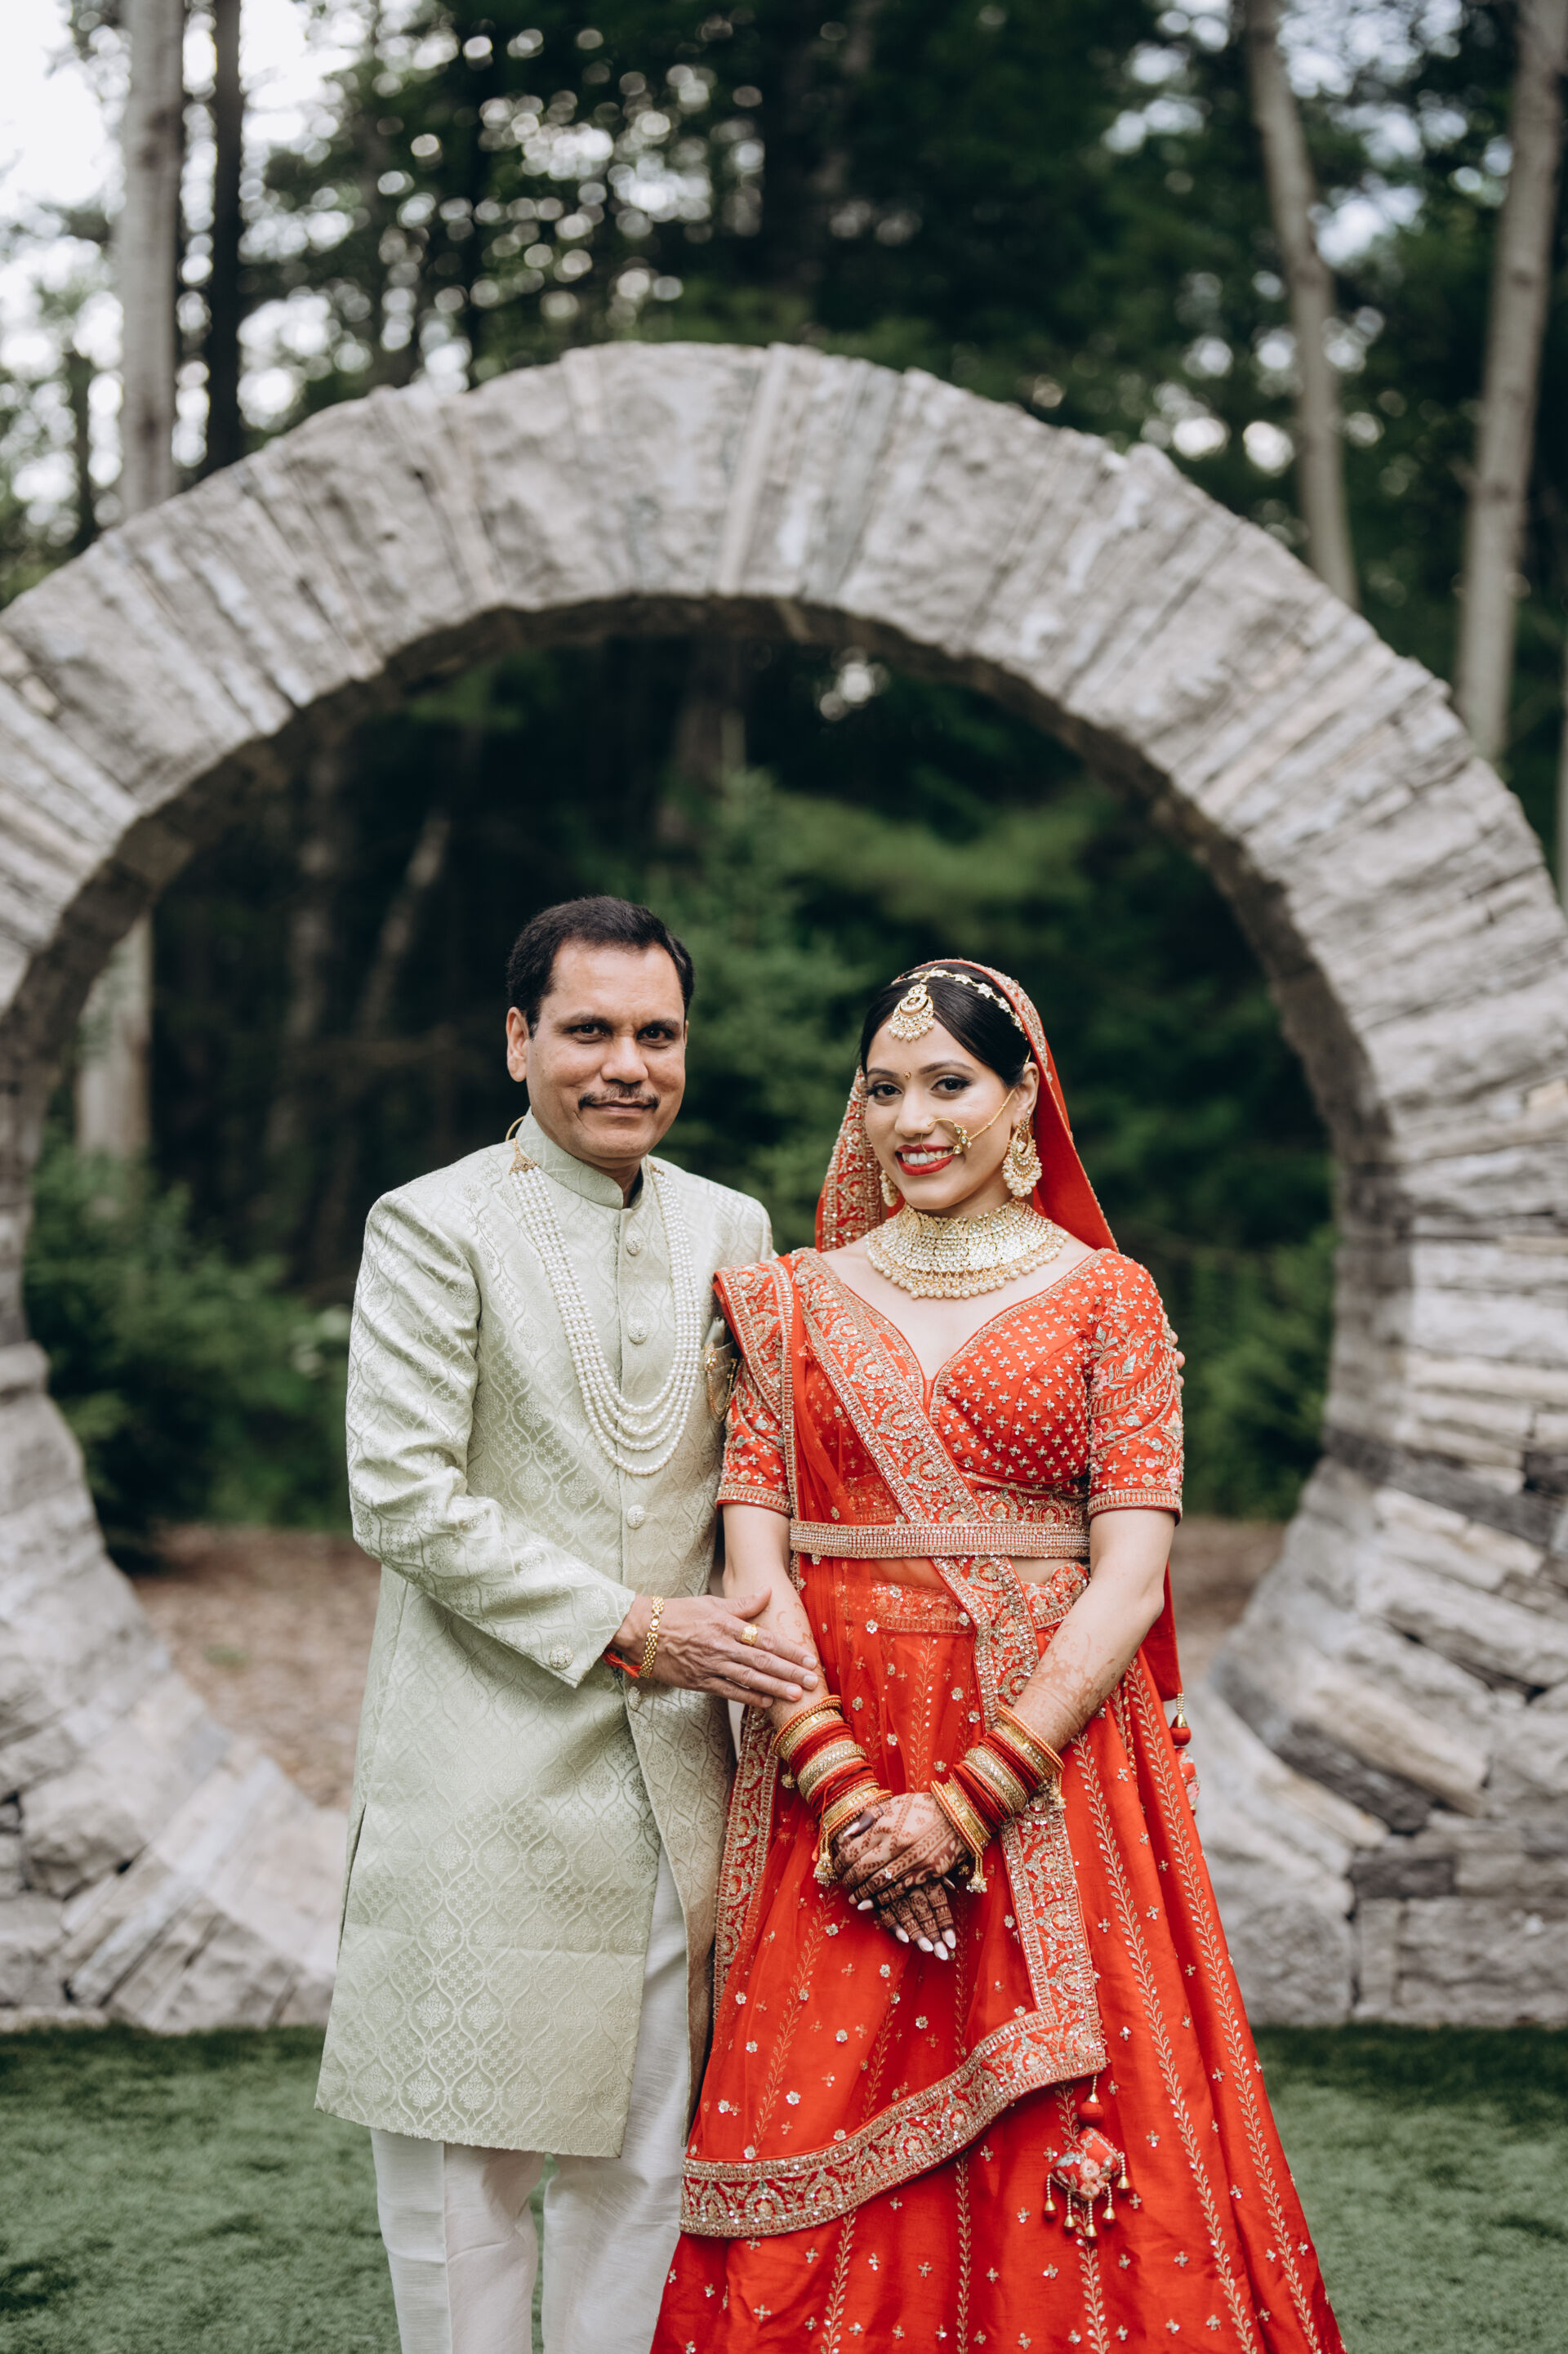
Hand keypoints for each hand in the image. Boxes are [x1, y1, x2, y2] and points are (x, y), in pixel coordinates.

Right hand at [611, 1589, 818, 1707]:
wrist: (643, 1631)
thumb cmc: (677, 1614)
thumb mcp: (710, 1603)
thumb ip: (742, 1604)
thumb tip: (767, 1592)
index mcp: (726, 1624)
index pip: (765, 1638)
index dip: (789, 1650)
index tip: (808, 1658)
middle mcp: (721, 1645)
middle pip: (762, 1660)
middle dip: (789, 1672)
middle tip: (812, 1681)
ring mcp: (711, 1665)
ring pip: (749, 1678)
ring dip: (774, 1688)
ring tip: (796, 1695)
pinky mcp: (699, 1681)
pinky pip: (729, 1691)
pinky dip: (749, 1697)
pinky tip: (766, 1702)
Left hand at [834, 1794, 966, 1954]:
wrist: (960, 1814)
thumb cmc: (924, 1806)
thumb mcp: (895, 1804)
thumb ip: (870, 1817)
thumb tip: (847, 1834)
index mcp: (886, 1825)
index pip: (854, 1850)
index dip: (841, 1862)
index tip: (837, 1868)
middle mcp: (896, 1844)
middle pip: (863, 1869)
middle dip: (849, 1880)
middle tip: (844, 1886)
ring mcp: (912, 1860)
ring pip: (879, 1883)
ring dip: (863, 1894)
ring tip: (854, 1899)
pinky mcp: (926, 1872)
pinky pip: (898, 1890)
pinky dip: (882, 1899)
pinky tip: (872, 1903)